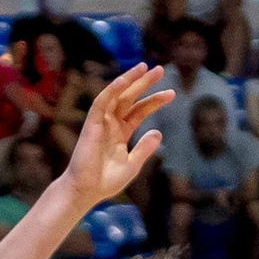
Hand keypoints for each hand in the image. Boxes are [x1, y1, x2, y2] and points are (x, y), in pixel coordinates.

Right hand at [62, 64, 173, 208]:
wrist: (87, 191)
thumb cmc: (106, 181)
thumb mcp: (132, 165)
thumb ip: (144, 149)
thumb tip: (159, 133)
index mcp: (122, 132)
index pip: (140, 111)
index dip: (154, 101)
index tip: (171, 93)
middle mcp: (112, 123)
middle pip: (130, 98)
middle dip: (144, 83)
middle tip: (161, 69)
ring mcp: (102, 122)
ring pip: (117, 95)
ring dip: (130, 80)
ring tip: (145, 67)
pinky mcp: (92, 123)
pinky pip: (102, 101)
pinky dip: (112, 90)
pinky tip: (125, 80)